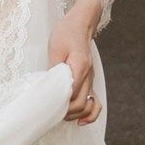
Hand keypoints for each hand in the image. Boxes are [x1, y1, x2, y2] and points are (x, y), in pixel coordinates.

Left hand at [46, 6, 102, 124]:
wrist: (80, 24)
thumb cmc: (66, 32)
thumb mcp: (55, 47)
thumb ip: (54, 68)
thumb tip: (49, 87)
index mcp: (80, 66)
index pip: (72, 94)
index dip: (60, 104)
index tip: (48, 105)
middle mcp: (88, 76)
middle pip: (80, 104)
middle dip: (65, 112)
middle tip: (50, 111)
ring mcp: (90, 80)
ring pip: (88, 107)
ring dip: (75, 115)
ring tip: (61, 115)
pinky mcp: (89, 81)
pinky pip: (96, 103)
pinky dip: (90, 114)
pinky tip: (81, 120)